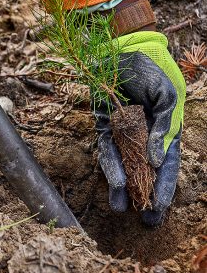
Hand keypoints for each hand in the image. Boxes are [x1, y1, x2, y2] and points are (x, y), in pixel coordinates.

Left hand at [94, 31, 185, 225]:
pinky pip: (106, 148)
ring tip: (122, 210)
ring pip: (123, 165)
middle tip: (145, 222)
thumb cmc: (153, 72)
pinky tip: (114, 183)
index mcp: (164, 131)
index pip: (166, 166)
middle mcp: (143, 135)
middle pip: (144, 171)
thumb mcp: (169, 98)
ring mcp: (123, 132)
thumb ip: (165, 128)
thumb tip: (158, 160)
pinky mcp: (104, 125)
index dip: (164, 188)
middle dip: (145, 196)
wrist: (126, 51)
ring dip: (123, 187)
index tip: (160, 209)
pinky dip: (110, 164)